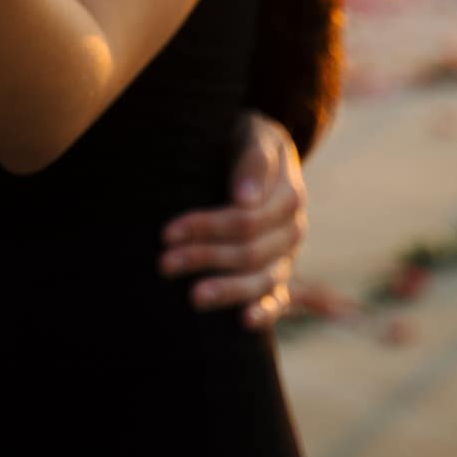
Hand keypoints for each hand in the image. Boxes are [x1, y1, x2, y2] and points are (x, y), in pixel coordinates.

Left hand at [158, 111, 306, 329]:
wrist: (255, 146)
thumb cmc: (244, 136)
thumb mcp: (252, 134)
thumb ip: (252, 161)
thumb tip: (245, 198)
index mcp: (289, 196)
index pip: (246, 220)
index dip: (206, 226)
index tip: (167, 232)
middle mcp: (292, 229)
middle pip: (250, 252)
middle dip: (205, 258)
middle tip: (164, 264)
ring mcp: (287, 254)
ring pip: (263, 279)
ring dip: (227, 290)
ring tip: (192, 298)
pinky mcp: (278, 271)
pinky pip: (279, 296)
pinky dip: (266, 311)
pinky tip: (245, 322)